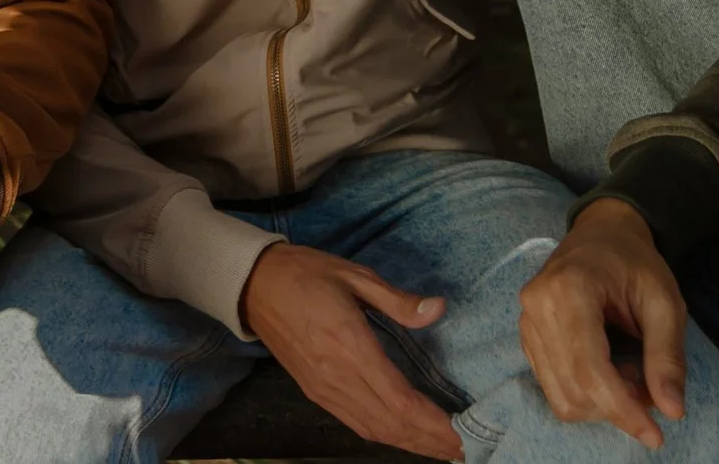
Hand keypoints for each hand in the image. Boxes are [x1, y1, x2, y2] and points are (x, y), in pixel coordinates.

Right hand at [241, 244, 463, 460]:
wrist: (253, 285)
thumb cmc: (306, 274)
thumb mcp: (355, 275)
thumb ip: (398, 300)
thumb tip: (438, 309)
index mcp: (350, 345)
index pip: (400, 399)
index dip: (433, 423)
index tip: (463, 433)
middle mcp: (337, 376)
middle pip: (391, 423)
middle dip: (429, 441)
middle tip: (465, 450)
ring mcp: (323, 388)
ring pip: (374, 429)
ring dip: (410, 443)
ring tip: (441, 449)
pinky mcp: (315, 392)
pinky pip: (355, 423)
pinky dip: (385, 434)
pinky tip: (403, 435)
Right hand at [518, 199, 688, 448]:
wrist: (602, 232)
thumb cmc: (635, 262)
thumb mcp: (664, 301)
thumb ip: (668, 355)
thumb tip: (672, 411)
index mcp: (568, 290)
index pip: (590, 370)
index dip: (623, 410)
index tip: (656, 434)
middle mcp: (536, 307)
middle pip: (574, 390)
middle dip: (618, 405)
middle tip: (651, 386)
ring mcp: (525, 322)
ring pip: (561, 396)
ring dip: (603, 403)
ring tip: (632, 375)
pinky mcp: (527, 337)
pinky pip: (553, 387)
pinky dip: (587, 394)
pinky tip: (611, 371)